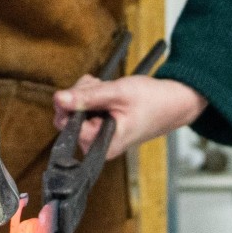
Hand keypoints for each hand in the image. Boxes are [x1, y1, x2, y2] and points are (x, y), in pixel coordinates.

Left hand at [54, 73, 207, 159]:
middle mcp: (98, 145)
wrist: (173, 102)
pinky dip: (92, 96)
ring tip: (108, 89)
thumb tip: (59, 99)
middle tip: (100, 86)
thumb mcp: (118, 93)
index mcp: (103, 145)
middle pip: (68, 118)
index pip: (68, 126)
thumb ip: (87, 97)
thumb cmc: (152, 101)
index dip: (72, 105)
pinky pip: (85, 110)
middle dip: (80, 96)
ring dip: (87, 93)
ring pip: (75, 111)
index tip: (87, 90)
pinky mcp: (100, 127)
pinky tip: (107, 92)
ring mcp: (99, 137)